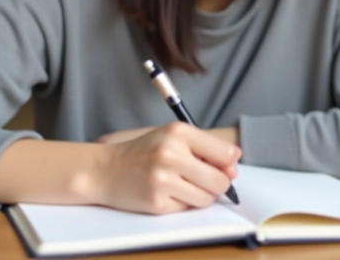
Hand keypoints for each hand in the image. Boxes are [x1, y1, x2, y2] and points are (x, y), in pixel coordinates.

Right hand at [93, 122, 240, 214]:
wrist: (105, 170)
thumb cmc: (143, 152)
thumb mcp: (172, 138)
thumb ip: (205, 149)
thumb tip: (233, 170)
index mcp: (178, 132)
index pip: (226, 153)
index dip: (229, 164)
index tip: (222, 166)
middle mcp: (171, 154)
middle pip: (220, 180)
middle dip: (218, 184)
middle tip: (202, 180)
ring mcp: (163, 179)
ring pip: (207, 198)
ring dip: (201, 195)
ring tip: (182, 185)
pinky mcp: (157, 201)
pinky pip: (187, 208)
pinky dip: (182, 203)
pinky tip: (167, 192)